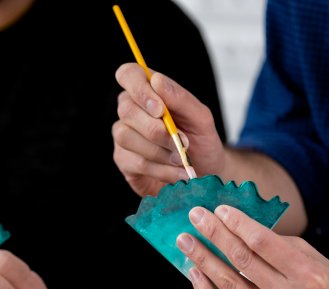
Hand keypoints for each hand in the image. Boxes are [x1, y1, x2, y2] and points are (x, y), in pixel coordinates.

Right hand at [113, 63, 224, 196]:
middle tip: (182, 142)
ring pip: (127, 137)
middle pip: (126, 110)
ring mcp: (124, 137)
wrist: (205, 171)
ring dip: (159, 151)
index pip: (128, 75)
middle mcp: (130, 112)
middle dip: (156, 129)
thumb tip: (156, 80)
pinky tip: (177, 173)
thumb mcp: (200, 117)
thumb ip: (180, 98)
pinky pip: (135, 162)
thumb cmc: (200, 139)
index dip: (139, 89)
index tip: (160, 109)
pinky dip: (161, 170)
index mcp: (147, 92)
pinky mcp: (124, 162)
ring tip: (182, 160)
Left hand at [176, 205, 328, 288]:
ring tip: (184, 241)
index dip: (236, 223)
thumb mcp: (311, 257)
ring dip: (201, 259)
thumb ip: (274, 244)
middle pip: (240, 260)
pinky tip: (194, 272)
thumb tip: (235, 227)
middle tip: (194, 217)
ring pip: (227, 284)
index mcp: (306, 274)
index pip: (262, 242)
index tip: (218, 209)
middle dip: (213, 234)